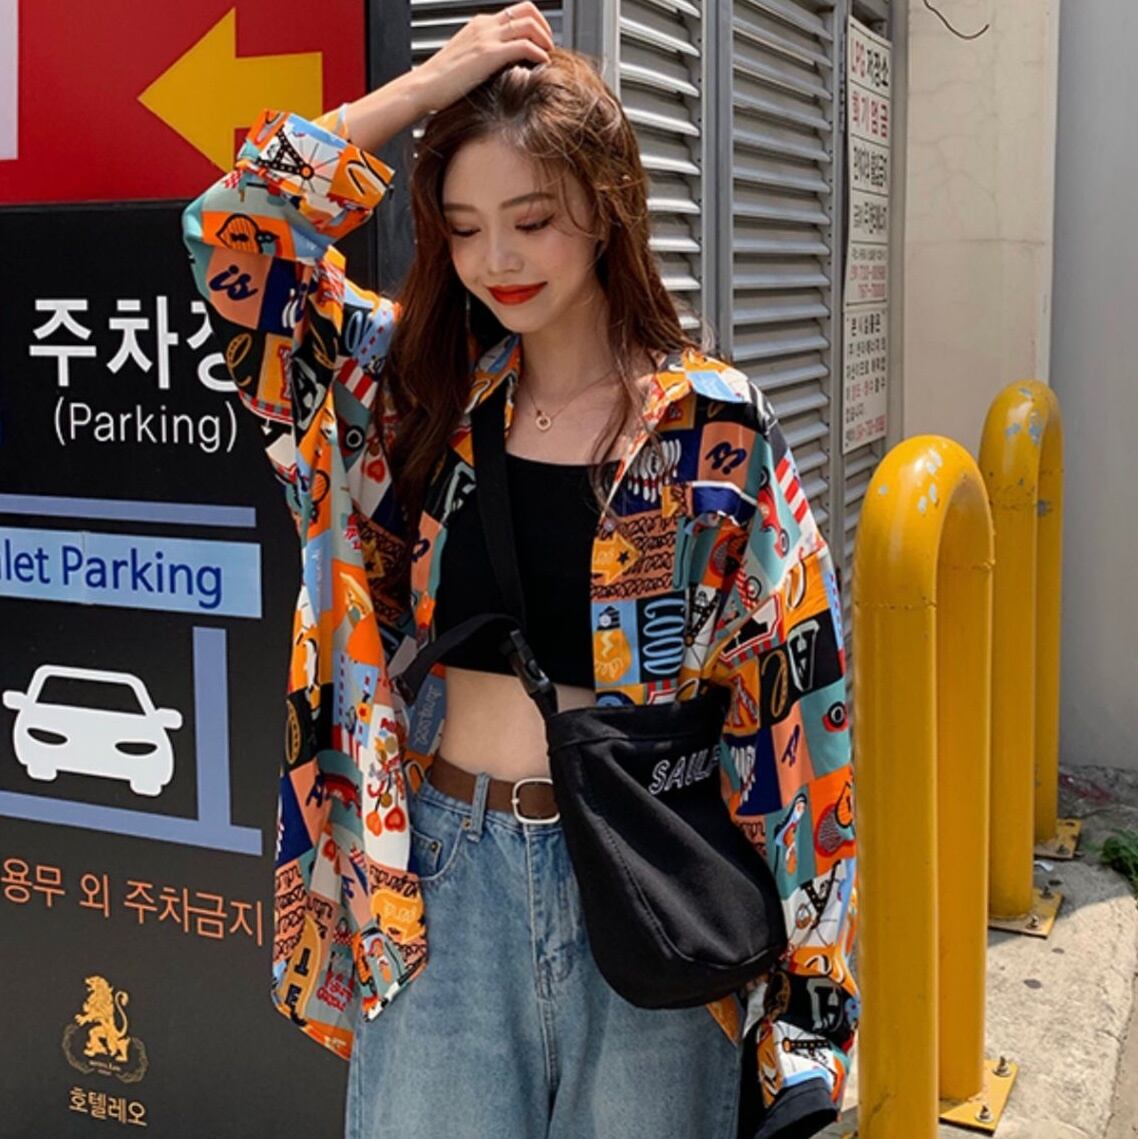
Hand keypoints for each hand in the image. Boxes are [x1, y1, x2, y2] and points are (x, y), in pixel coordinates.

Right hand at [415, 3, 554, 113]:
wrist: (424, 87)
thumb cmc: (442, 81)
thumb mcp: (466, 60)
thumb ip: (484, 55)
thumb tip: (502, 65)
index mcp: (479, 25)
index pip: (515, 12)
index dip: (534, 22)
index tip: (541, 40)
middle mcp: (485, 26)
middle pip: (527, 10)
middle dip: (544, 26)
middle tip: (549, 45)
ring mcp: (487, 38)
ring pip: (529, 24)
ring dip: (545, 38)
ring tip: (549, 54)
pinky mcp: (489, 54)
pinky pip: (524, 46)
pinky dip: (539, 52)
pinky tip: (543, 63)